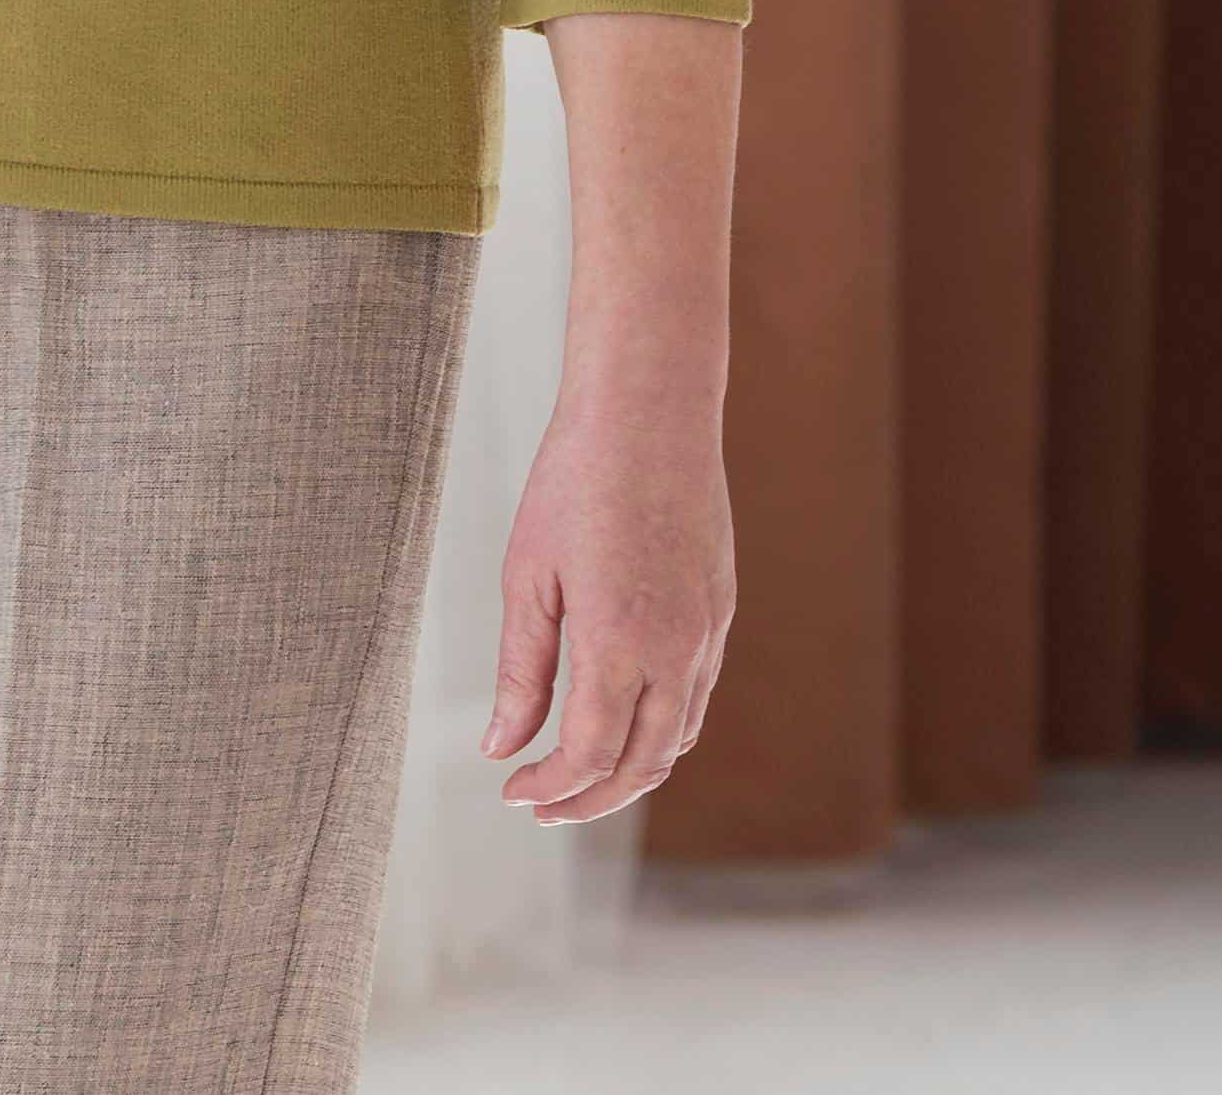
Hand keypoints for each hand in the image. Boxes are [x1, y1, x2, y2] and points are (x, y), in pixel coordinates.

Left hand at [481, 392, 732, 824]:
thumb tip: (500, 747)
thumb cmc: (574, 485)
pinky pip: (696, 699)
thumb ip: (521, 671)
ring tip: (578, 778)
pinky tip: (621, 724)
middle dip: (592, 799)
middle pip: (643, 764)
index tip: (514, 791)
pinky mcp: (721, 615)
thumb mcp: (528, 577)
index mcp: (620, 642)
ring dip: (631, 772)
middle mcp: (677, 650)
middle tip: (541, 804)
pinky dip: (661, 731)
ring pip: (678, 739)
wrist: (650, 416)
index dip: (551, 786)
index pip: (590, 754)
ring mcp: (708, 634)